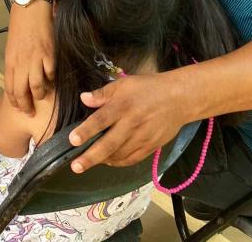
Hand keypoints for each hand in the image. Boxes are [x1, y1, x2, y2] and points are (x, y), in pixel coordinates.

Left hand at [4, 2, 54, 114]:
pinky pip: (50, 74)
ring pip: (37, 87)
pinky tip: (52, 80)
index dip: (14, 102)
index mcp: (10, 61)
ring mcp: (35, 59)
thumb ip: (15, 63)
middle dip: (26, 106)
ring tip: (42, 97)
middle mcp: (20, 63)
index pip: (9, 89)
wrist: (30, 8)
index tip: (19, 109)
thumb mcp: (12, 47)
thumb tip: (20, 79)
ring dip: (40, 96)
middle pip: (22, 92)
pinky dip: (51, 80)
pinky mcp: (49, 54)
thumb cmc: (20, 26)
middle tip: (31, 113)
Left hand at [68, 73, 189, 172]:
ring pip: (119, 154)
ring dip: (102, 160)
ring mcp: (142, 137)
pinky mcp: (151, 146)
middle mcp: (132, 123)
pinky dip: (118, 162)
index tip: (72, 140)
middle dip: (91, 157)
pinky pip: (132, 159)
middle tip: (76, 166)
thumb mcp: (124, 84)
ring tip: (87, 163)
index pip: (101, 120)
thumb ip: (103, 93)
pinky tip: (108, 161)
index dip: (86, 131)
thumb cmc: (148, 88)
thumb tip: (84, 98)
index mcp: (123, 105)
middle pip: (109, 143)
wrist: (180, 99)